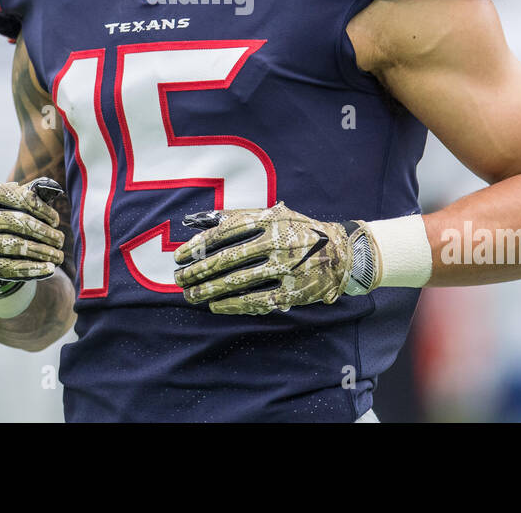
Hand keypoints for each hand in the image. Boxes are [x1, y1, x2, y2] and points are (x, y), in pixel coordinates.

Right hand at [0, 178, 64, 298]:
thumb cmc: (5, 229)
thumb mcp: (15, 209)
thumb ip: (32, 195)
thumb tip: (53, 186)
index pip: (16, 196)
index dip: (40, 208)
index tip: (56, 221)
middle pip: (16, 221)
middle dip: (43, 232)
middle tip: (60, 241)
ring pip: (13, 245)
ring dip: (41, 251)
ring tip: (58, 256)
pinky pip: (7, 267)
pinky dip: (31, 269)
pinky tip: (48, 269)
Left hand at [173, 201, 362, 314]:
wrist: (341, 252)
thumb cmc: (297, 231)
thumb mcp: (273, 214)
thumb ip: (238, 217)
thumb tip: (197, 221)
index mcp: (270, 219)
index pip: (226, 232)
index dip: (199, 244)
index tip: (179, 256)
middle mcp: (277, 242)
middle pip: (228, 258)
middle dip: (199, 270)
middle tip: (180, 279)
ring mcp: (286, 268)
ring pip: (239, 281)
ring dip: (211, 290)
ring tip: (192, 295)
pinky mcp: (294, 292)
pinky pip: (258, 301)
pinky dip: (234, 305)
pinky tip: (216, 306)